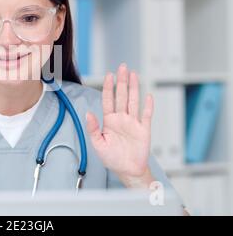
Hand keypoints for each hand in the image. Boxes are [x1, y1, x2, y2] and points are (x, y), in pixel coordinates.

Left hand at [85, 63, 153, 187]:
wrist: (128, 170)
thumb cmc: (112, 158)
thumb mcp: (98, 144)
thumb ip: (93, 128)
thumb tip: (88, 113)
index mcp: (109, 121)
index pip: (108, 100)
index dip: (108, 87)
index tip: (108, 75)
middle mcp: (121, 119)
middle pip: (121, 96)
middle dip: (121, 81)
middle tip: (122, 67)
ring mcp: (133, 123)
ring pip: (134, 101)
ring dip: (134, 88)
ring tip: (133, 74)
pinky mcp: (144, 129)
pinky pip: (147, 115)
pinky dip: (148, 106)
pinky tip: (148, 95)